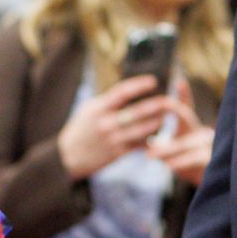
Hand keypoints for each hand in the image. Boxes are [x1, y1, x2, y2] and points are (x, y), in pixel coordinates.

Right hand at [57, 75, 174, 181]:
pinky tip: (160, 135)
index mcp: (99, 108)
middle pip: (136, 111)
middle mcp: (106, 123)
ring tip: (167, 116)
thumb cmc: (80, 129)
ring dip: (157, 122)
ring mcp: (113, 139)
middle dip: (155, 105)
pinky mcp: (117, 153)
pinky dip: (150, 140)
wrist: (68, 156)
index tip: (153, 81)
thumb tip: (127, 90)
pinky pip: (138, 145)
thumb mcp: (88, 110)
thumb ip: (106, 101)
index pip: (121, 92)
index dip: (139, 85)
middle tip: (168, 99)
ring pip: (141, 129)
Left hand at [147, 88, 215, 187]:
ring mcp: (208, 146)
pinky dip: (180, 162)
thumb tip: (146, 143)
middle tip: (150, 117)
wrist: (212, 186)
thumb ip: (163, 147)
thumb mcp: (175, 155)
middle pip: (185, 118)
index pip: (186, 109)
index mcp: (191, 129)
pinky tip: (168, 166)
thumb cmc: (189, 166)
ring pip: (185, 143)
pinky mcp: (211, 161)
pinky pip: (194, 159)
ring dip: (166, 149)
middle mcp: (202, 132)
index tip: (179, 82)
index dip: (184, 95)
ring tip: (148, 156)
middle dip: (169, 113)